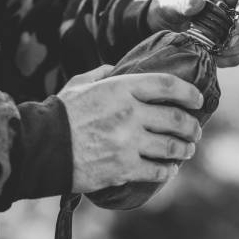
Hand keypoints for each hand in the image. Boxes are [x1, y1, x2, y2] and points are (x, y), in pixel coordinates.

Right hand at [57, 65, 203, 192]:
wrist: (40, 148)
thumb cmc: (61, 114)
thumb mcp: (81, 84)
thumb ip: (103, 74)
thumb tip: (116, 67)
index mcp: (121, 88)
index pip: (167, 85)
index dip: (189, 92)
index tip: (198, 99)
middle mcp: (130, 113)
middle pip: (176, 118)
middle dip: (192, 126)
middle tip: (196, 130)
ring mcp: (128, 142)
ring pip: (171, 146)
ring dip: (185, 149)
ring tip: (188, 150)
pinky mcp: (123, 168)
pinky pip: (156, 170)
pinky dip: (167, 170)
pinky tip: (170, 169)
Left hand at [146, 0, 238, 66]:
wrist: (163, 22)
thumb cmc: (167, 6)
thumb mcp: (169, 3)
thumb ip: (182, 2)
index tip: (233, 34)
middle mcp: (234, 1)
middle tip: (221, 45)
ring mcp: (236, 21)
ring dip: (236, 48)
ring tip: (214, 50)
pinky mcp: (233, 38)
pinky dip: (230, 58)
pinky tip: (214, 56)